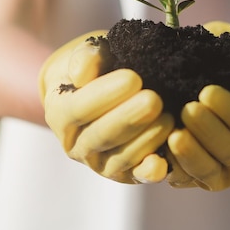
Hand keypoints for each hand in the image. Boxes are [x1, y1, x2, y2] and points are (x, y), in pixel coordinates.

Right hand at [39, 31, 173, 183]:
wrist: (101, 90)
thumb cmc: (96, 67)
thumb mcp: (86, 54)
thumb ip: (85, 58)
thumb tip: (84, 72)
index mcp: (60, 114)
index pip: (79, 107)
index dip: (105, 95)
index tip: (134, 78)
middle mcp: (76, 145)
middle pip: (101, 136)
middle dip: (129, 119)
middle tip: (154, 100)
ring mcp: (100, 164)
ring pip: (120, 159)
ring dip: (145, 140)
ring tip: (168, 119)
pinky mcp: (125, 174)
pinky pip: (137, 175)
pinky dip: (150, 172)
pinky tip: (164, 162)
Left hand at [166, 21, 229, 190]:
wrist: (222, 82)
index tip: (207, 92)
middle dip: (208, 132)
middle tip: (187, 110)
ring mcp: (224, 173)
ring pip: (208, 172)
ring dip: (190, 153)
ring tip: (173, 133)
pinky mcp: (195, 178)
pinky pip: (184, 178)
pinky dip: (171, 166)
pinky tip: (157, 149)